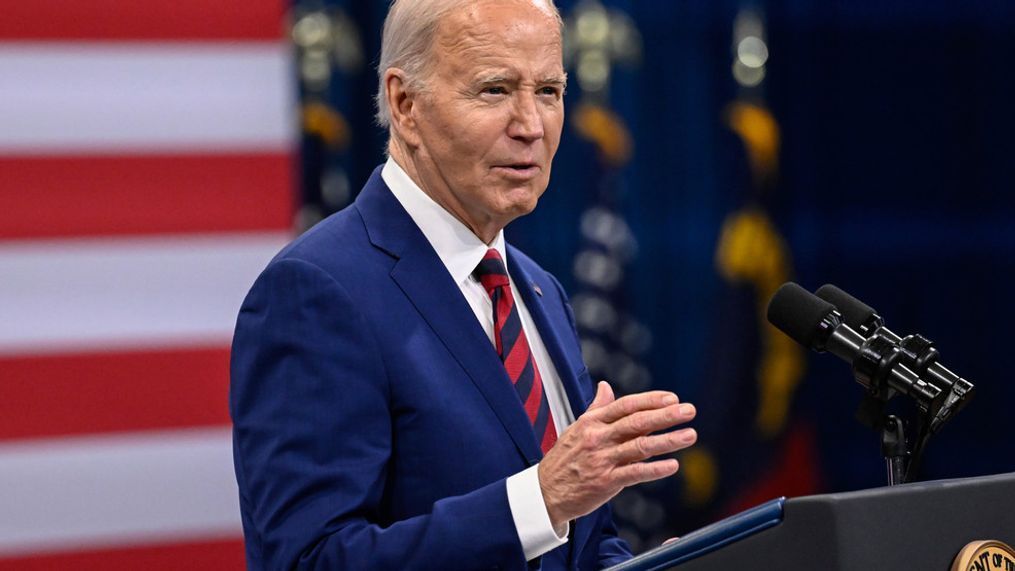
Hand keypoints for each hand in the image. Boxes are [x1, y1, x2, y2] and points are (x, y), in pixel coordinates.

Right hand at [538, 381, 696, 529]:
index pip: (625, 405)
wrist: (545, 492)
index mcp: (592, 422)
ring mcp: (602, 460)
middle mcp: (597, 438)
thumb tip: (605, 386)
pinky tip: (673, 466)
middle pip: (636, 422)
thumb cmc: (564, 459)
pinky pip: (635, 473)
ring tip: (689, 435)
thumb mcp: (577, 429)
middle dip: (665, 415)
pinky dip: (655, 469)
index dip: (650, 400)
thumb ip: (596, 408)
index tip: (672, 397)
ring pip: (640, 446)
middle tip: (689, 410)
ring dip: (668, 441)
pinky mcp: (605, 482)